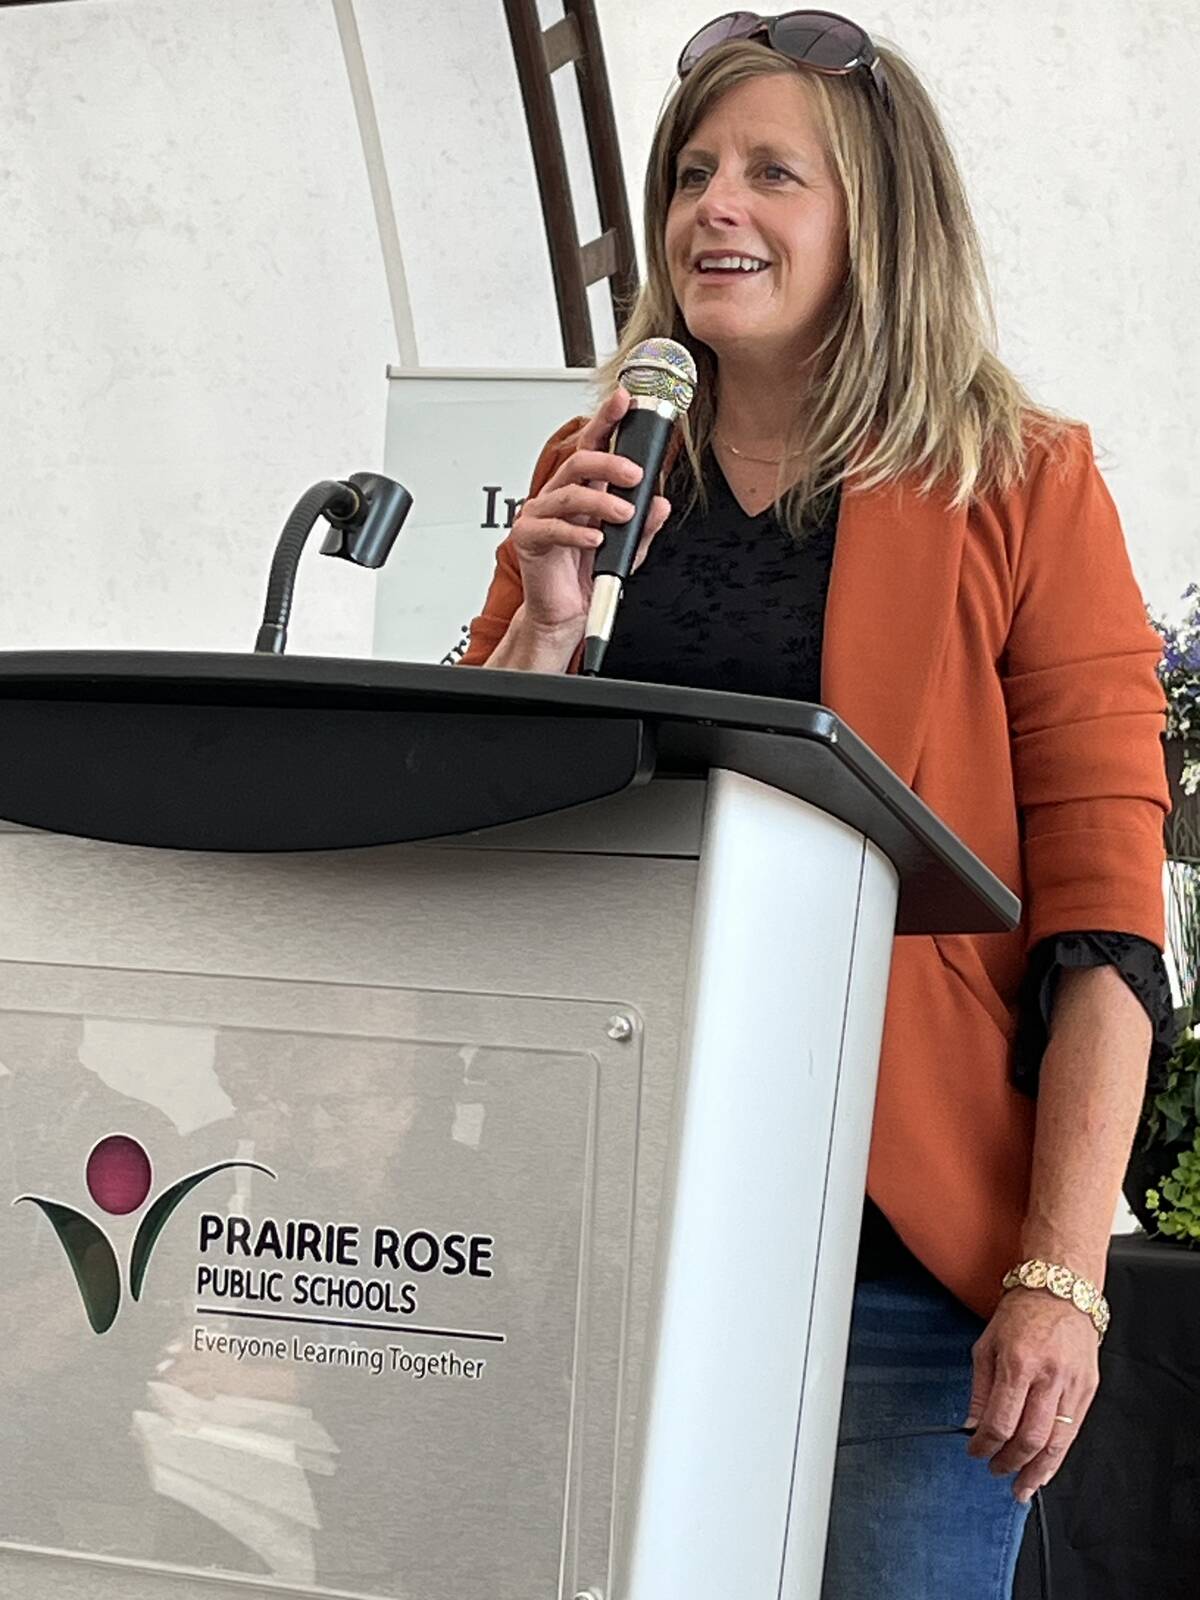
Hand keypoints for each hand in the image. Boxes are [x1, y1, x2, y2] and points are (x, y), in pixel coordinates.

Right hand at [510, 386, 671, 635]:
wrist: (565, 615)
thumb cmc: (588, 576)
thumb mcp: (626, 549)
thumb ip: (644, 526)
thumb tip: (659, 505)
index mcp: (583, 490)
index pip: (594, 445)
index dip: (607, 420)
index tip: (624, 401)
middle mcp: (560, 496)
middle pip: (580, 461)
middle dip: (610, 462)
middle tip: (635, 475)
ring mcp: (541, 515)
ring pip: (569, 492)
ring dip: (601, 502)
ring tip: (624, 516)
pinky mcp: (528, 539)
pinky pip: (552, 528)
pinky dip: (577, 533)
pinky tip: (596, 540)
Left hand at [965, 1288, 1098, 1502]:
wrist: (1061, 1291)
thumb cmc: (1021, 1314)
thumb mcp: (987, 1344)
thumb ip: (981, 1389)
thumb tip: (973, 1425)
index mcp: (1019, 1363)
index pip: (1001, 1420)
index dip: (985, 1444)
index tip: (975, 1451)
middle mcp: (1049, 1377)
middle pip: (1031, 1438)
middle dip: (1011, 1463)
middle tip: (996, 1472)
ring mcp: (1073, 1385)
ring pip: (1057, 1442)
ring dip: (1038, 1472)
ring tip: (1023, 1487)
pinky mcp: (1088, 1390)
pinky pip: (1074, 1432)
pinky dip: (1058, 1455)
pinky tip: (1046, 1468)